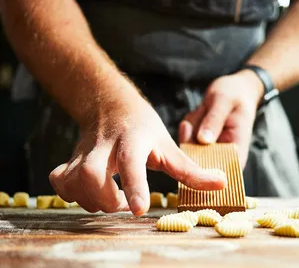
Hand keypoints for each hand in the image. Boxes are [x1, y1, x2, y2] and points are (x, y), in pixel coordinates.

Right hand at [49, 75, 226, 215]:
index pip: (131, 161)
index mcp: (133, 139)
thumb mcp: (168, 144)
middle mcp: (106, 144)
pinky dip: (69, 193)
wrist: (112, 105)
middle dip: (104, 199)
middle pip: (90, 173)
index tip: (136, 209)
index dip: (133, 185)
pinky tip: (88, 192)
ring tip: (109, 199)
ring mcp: (85, 150)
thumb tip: (222, 183)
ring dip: (89, 200)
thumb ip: (191, 169)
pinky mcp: (71, 156)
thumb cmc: (143, 127)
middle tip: (121, 203)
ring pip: (72, 180)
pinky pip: (59, 179)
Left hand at [179, 70, 263, 167]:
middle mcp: (221, 155)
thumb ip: (214, 120)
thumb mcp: (224, 102)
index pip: (221, 173)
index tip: (196, 147)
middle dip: (193, 138)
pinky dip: (189, 122)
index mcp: (236, 151)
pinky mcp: (198, 141)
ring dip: (192, 126)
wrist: (234, 89)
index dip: (205, 170)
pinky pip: (185, 136)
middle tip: (201, 114)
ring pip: (188, 146)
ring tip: (204, 110)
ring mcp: (208, 149)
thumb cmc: (234, 94)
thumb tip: (203, 140)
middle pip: (198, 161)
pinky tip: (200, 112)